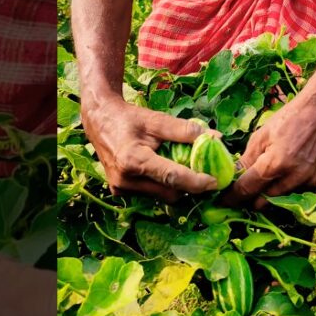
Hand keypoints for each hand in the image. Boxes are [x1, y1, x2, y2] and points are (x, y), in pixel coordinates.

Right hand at [82, 97, 218, 200]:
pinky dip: (161, 186)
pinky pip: (150, 194)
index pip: (171, 177)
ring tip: (181, 167)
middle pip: (169, 193)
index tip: (215, 181)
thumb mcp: (156, 119)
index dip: (196, 181)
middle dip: (188, 186)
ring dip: (175, 187)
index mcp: (133, 160)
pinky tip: (162, 169)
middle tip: (202, 172)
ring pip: (161, 197)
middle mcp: (125, 180)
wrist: (99, 120)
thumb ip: (185, 130)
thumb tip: (216, 137)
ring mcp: (121, 189)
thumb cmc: (129, 118)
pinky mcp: (119, 192)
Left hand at [221, 93, 315, 208]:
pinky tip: (284, 180)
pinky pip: (296, 197)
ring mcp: (308, 182)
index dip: (232, 197)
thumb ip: (246, 161)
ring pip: (279, 201)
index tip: (223, 201)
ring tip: (263, 183)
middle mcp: (293, 178)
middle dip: (250, 199)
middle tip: (242, 192)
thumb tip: (231, 178)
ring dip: (269, 196)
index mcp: (276, 163)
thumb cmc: (288, 119)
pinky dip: (287, 193)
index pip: (247, 189)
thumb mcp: (261, 136)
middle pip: (263, 202)